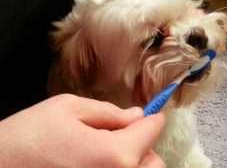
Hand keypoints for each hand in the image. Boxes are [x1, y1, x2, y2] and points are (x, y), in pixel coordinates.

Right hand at [0, 94, 164, 167]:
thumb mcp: (68, 109)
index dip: (151, 119)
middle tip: (122, 135)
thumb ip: (109, 112)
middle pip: (154, 162)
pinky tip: (99, 165)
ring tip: (108, 152)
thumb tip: (137, 115)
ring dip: (135, 162)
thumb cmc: (28, 138)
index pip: (151, 132)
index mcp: (114, 155)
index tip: (151, 114)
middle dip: (143, 145)